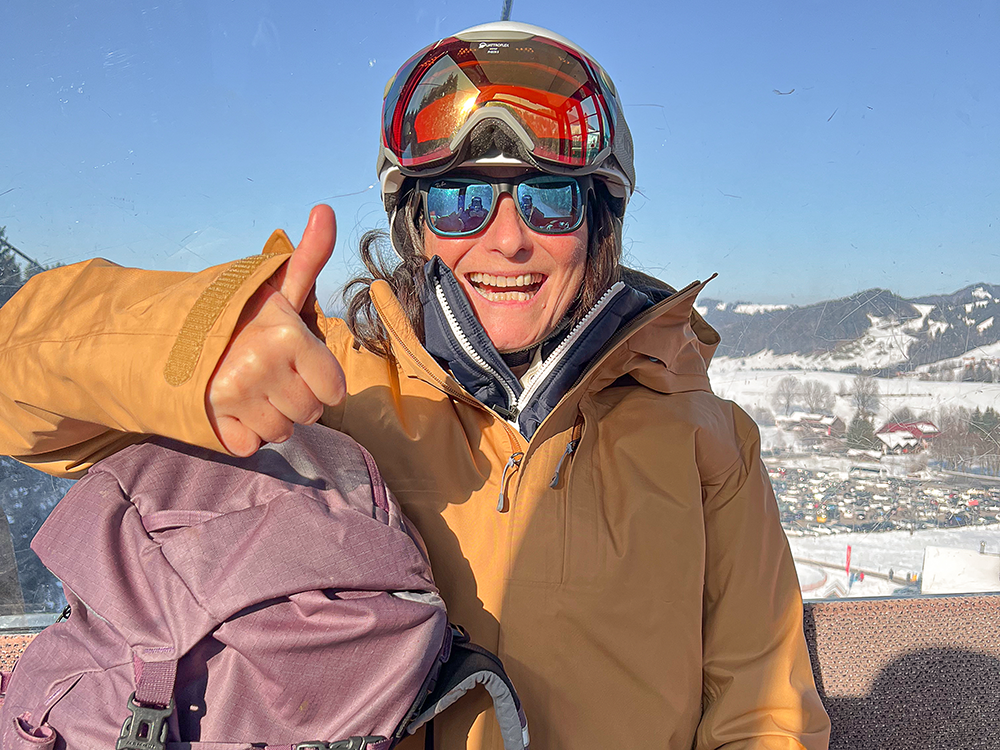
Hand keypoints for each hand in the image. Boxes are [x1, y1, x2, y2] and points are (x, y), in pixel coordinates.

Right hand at [206, 204, 345, 455]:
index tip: (296, 363)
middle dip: (296, 399)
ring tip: (250, 389)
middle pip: (310, 414)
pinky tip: (232, 408)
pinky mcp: (215, 425)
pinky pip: (252, 446)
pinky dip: (244, 434)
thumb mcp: (275, 288)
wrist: (165, 338)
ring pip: (283, 433)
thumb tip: (326, 209)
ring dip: (270, 418)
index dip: (319, 381)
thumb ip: (308, 257)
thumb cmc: (236, 318)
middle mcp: (263, 366)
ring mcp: (237, 398)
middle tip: (269, 375)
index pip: (334, 390)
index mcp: (287, 336)